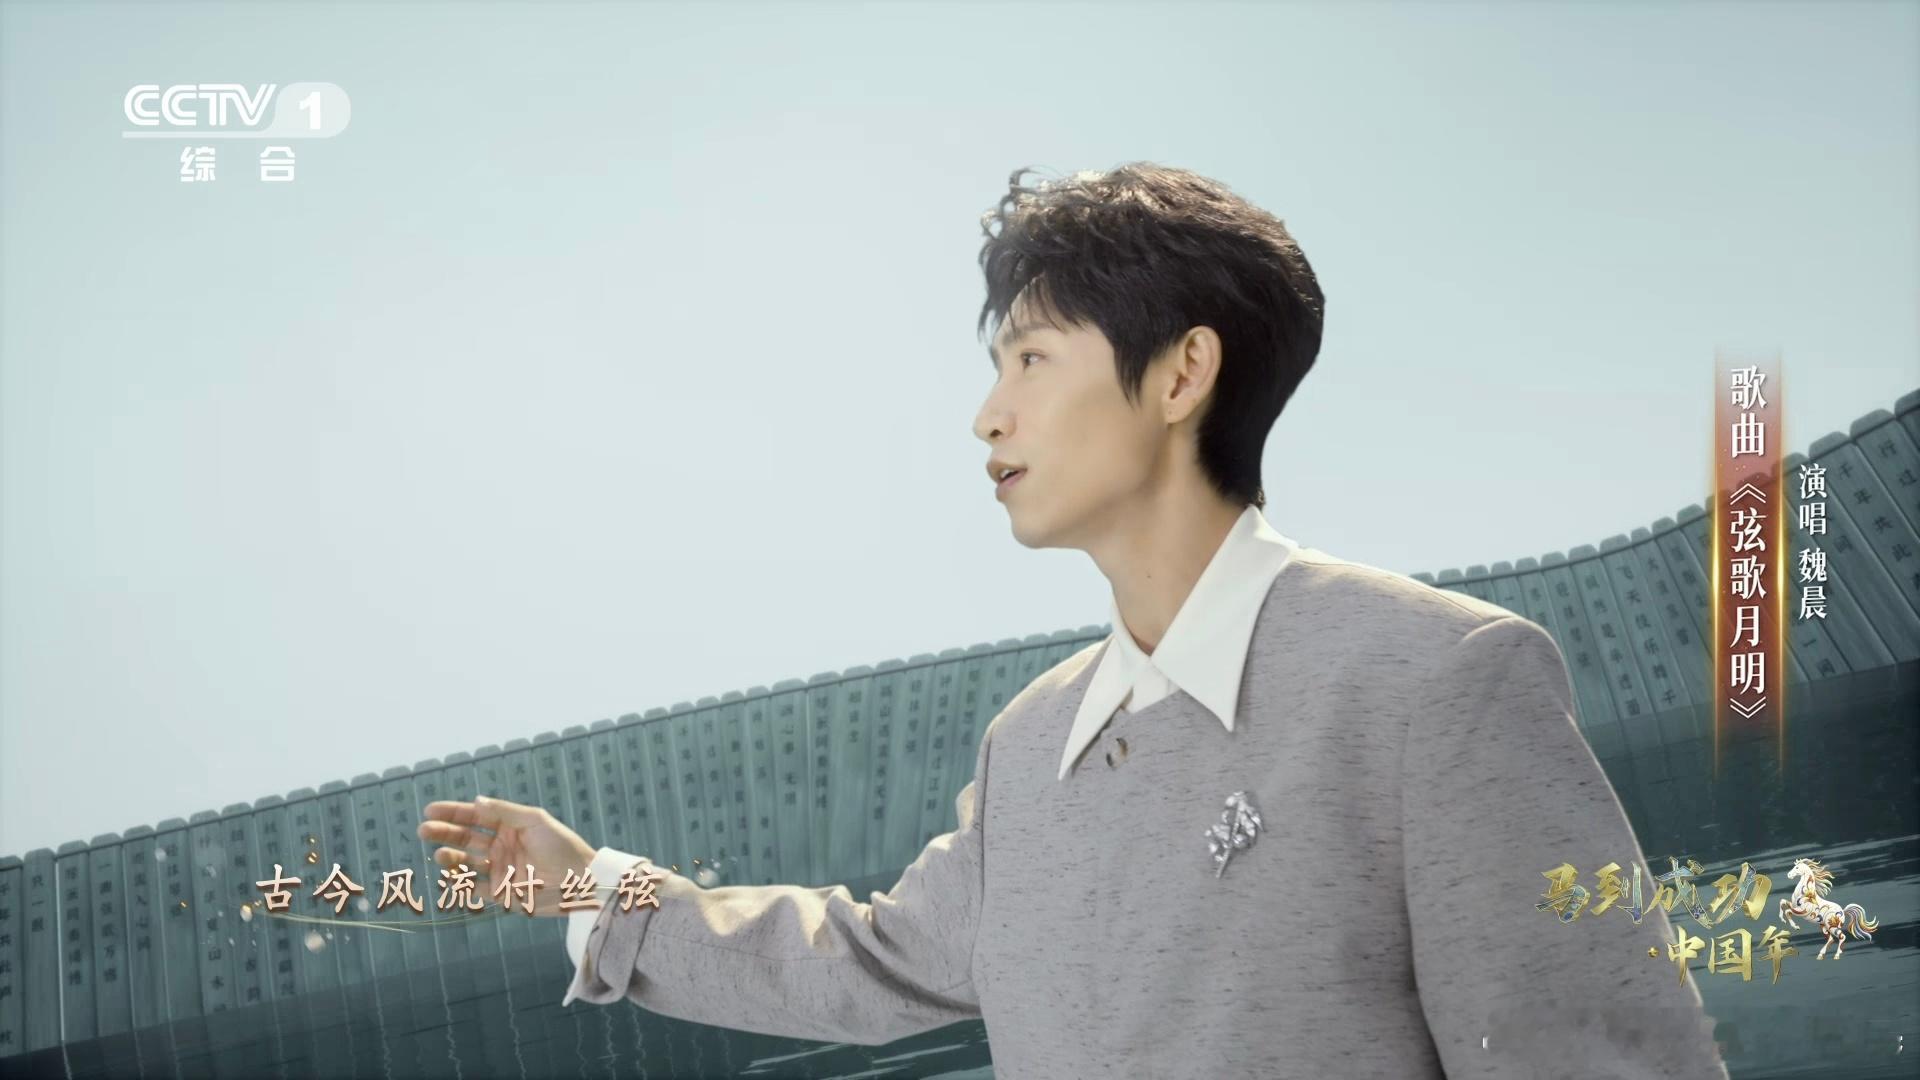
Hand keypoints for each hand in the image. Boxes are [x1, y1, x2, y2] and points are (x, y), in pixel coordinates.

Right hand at [417, 795, 596, 917]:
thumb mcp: (535, 820)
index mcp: (508, 827)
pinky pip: (475, 887)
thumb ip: (505, 812)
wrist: (582, 880)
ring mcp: (499, 870)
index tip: (430, 810)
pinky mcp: (501, 894)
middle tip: (425, 830)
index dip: (452, 813)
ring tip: (440, 855)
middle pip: (464, 839)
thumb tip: (476, 800)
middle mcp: (500, 847)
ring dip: (450, 858)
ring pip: (466, 863)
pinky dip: (461, 882)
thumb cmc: (563, 845)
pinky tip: (451, 875)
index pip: (474, 817)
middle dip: (444, 833)